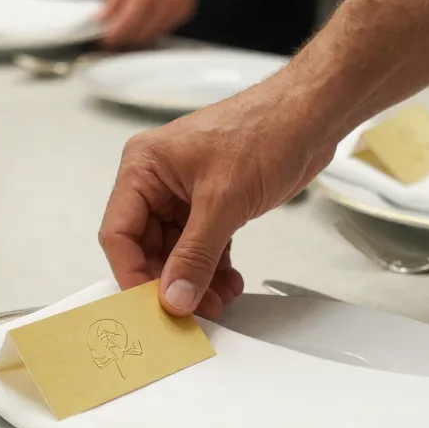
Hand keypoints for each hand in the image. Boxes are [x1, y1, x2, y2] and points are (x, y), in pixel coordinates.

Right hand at [99, 71, 334, 317]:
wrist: (310, 115)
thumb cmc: (265, 131)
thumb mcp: (223, 201)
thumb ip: (195, 255)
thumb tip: (173, 297)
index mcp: (143, 167)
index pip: (118, 232)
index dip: (132, 273)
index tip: (150, 307)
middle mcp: (157, 180)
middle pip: (146, 246)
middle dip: (169, 281)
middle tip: (190, 312)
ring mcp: (185, 192)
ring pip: (177, 251)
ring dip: (195, 280)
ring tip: (217, 302)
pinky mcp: (212, 202)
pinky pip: (202, 245)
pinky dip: (213, 267)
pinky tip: (229, 284)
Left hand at [101, 0, 203, 47]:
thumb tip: (102, 18)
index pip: (125, 26)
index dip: (111, 37)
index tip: (102, 38)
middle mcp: (164, 1)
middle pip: (139, 35)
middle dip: (122, 39)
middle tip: (112, 34)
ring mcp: (177, 8)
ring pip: (152, 35)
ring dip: (137, 36)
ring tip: (126, 27)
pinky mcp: (186, 11)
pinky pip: (165, 29)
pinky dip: (152, 29)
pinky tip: (144, 19)